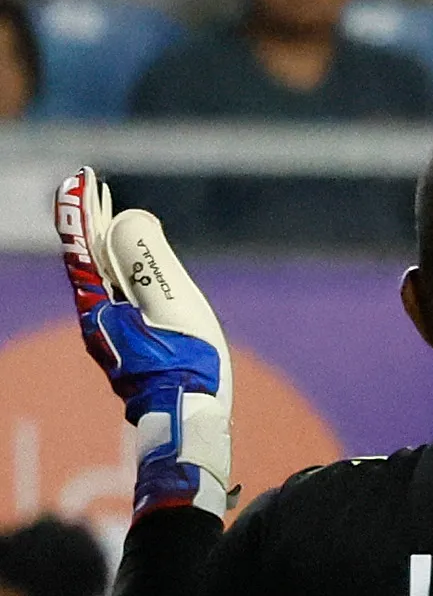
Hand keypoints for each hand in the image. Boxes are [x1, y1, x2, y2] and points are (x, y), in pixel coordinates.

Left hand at [57, 169, 232, 521]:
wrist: (188, 418)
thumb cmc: (185, 365)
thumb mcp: (173, 307)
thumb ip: (150, 261)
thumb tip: (129, 218)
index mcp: (103, 303)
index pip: (85, 245)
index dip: (83, 209)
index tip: (81, 177)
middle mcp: (98, 315)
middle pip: (89, 258)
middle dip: (91, 222)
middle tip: (90, 187)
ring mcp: (112, 331)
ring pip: (103, 276)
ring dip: (105, 243)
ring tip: (111, 216)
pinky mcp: (129, 342)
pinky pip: (119, 293)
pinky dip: (120, 268)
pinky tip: (132, 266)